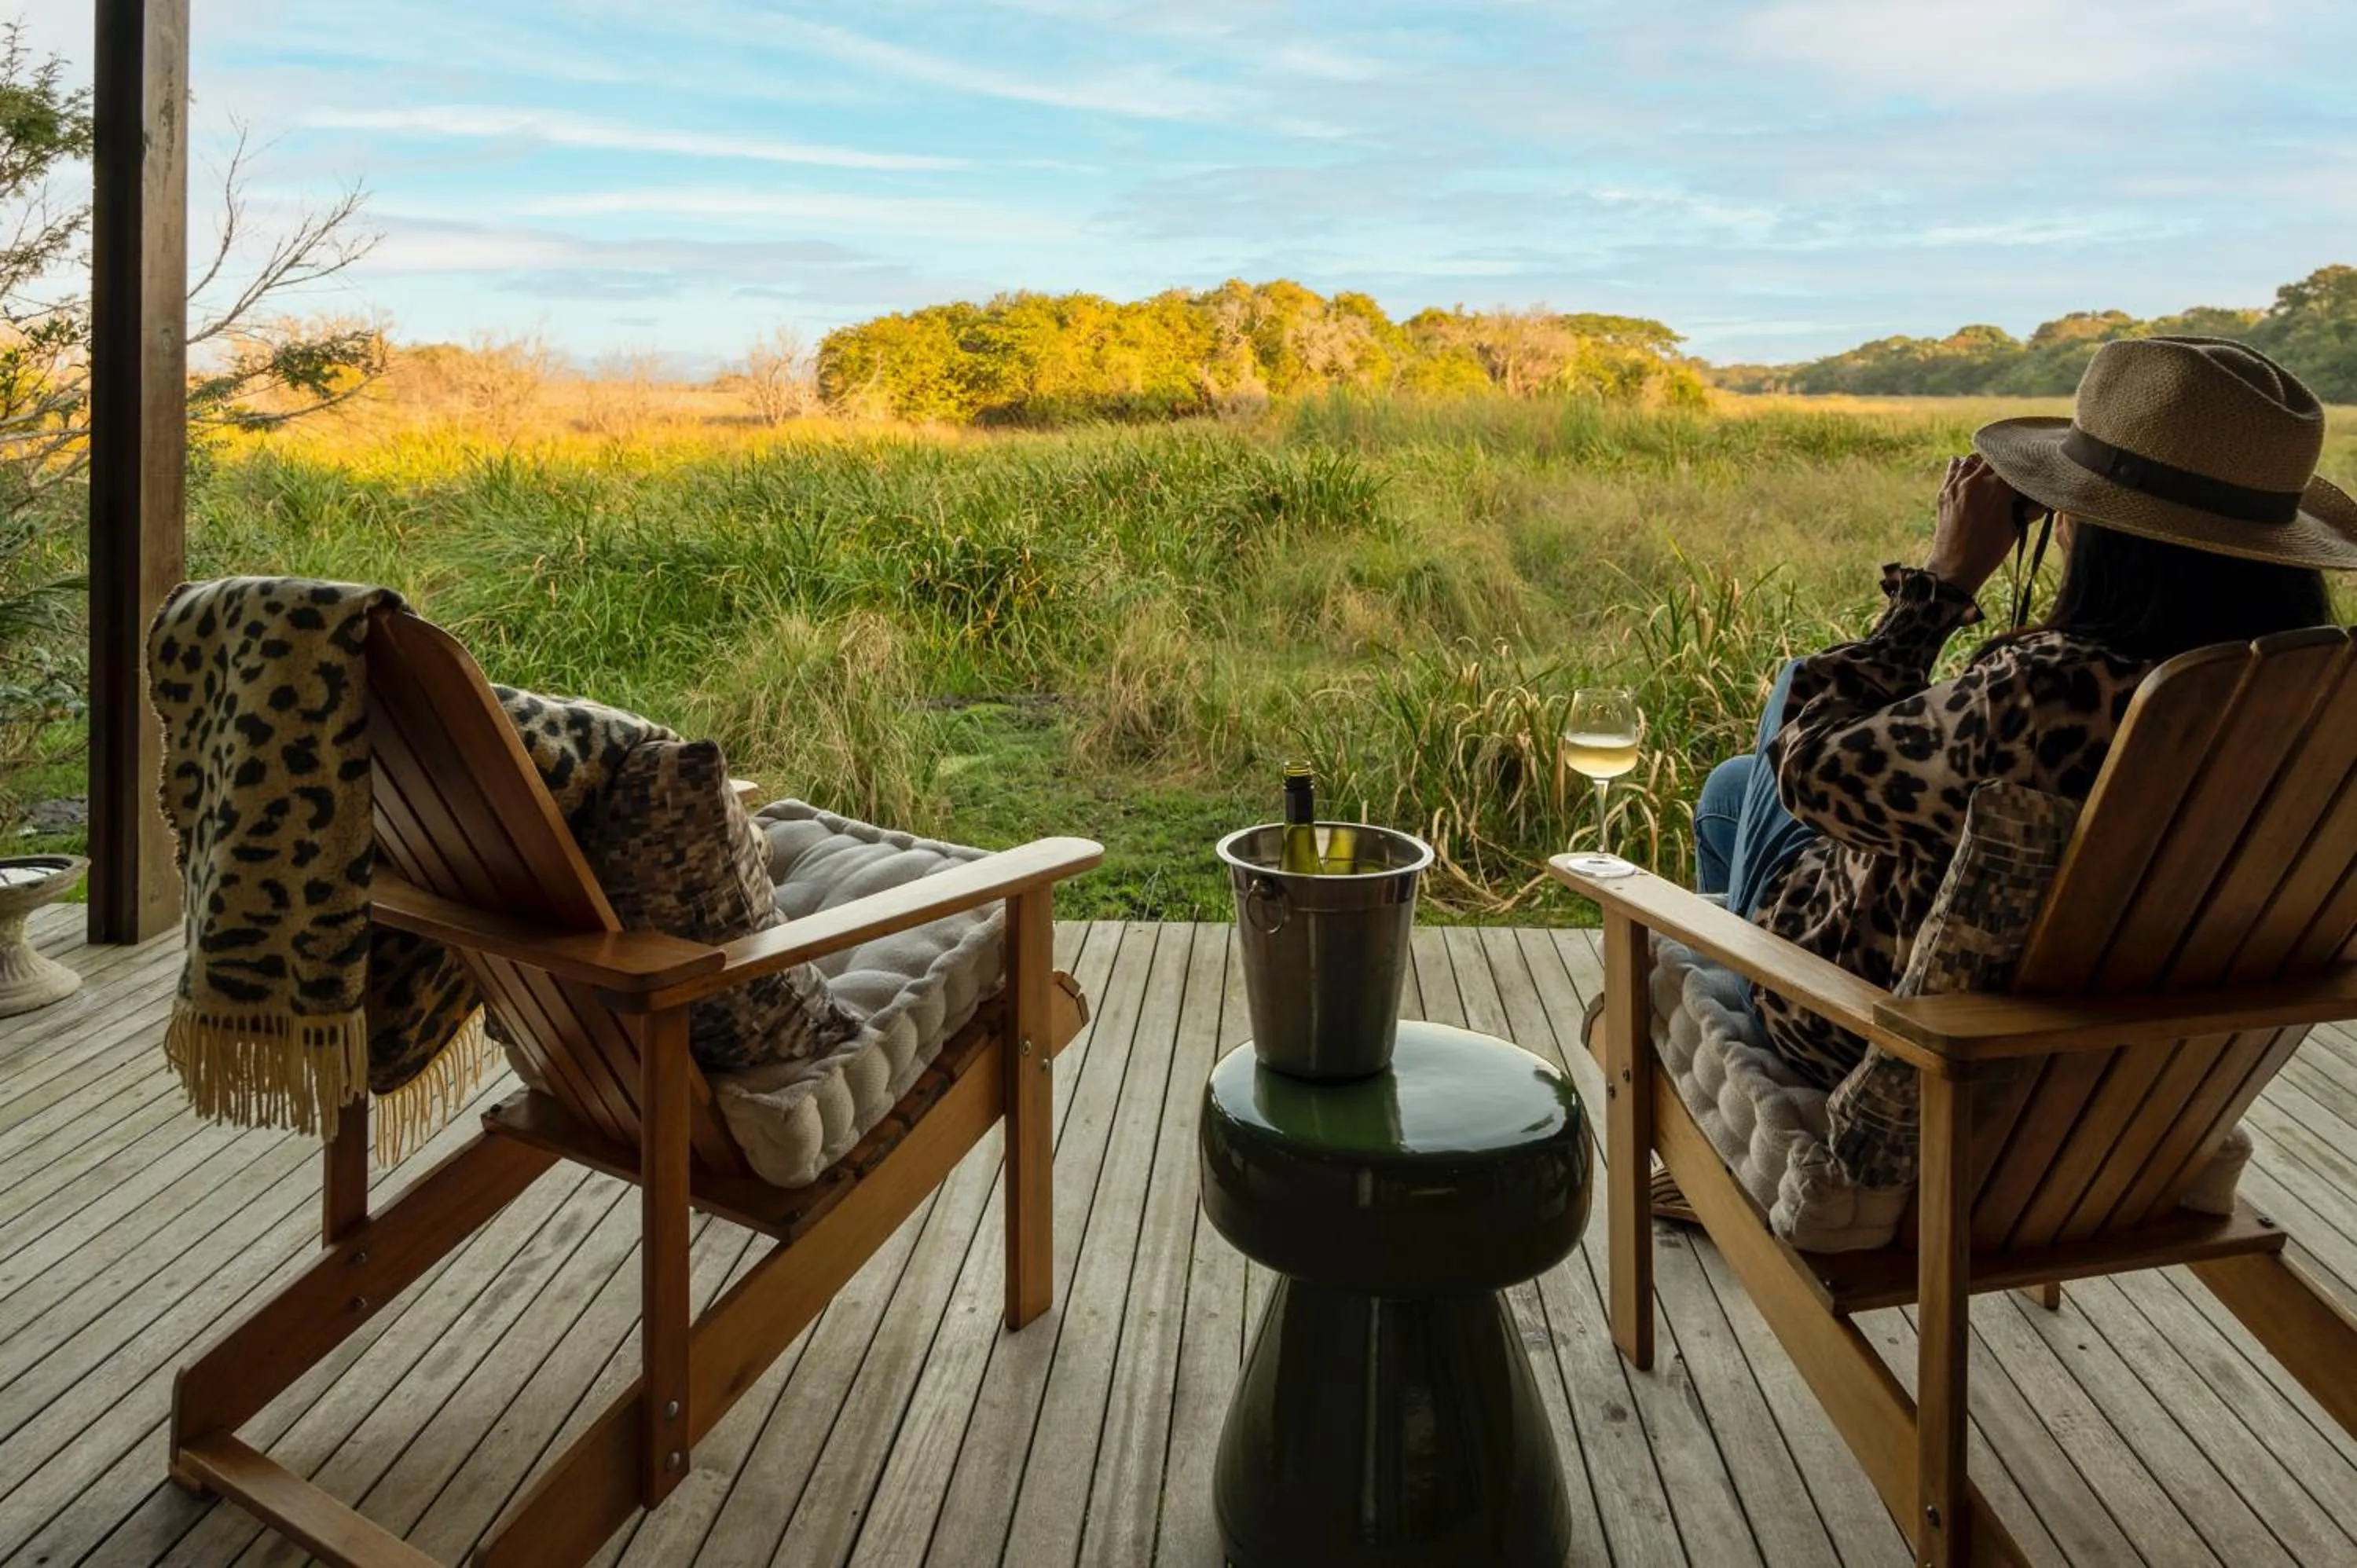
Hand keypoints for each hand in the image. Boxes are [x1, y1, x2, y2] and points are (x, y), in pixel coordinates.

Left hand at [1927, 455, 2028, 595]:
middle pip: (1994, 459)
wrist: (1955, 566)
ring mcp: (1957, 485)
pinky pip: (1954, 468)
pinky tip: (1971, 469)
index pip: (2015, 465)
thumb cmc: (1989, 550)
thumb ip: (2031, 509)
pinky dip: (1964, 466)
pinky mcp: (1944, 491)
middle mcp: (1975, 481)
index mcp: (1997, 488)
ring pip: (1972, 459)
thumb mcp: (2015, 528)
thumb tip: (2045, 499)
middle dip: (2004, 463)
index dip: (2024, 467)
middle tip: (2012, 471)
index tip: (2030, 470)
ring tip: (1992, 471)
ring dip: (1983, 462)